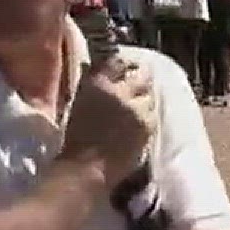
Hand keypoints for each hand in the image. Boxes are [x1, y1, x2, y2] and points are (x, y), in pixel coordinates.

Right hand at [59, 57, 155, 178]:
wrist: (87, 168)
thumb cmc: (77, 139)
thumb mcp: (79, 103)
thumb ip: (93, 83)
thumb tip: (100, 68)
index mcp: (97, 83)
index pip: (118, 61)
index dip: (124, 66)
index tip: (124, 72)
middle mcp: (119, 91)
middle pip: (141, 75)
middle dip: (140, 80)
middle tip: (135, 90)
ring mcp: (136, 108)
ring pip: (150, 95)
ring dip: (145, 100)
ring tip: (137, 110)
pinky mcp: (147, 124)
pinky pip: (153, 113)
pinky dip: (148, 116)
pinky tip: (140, 124)